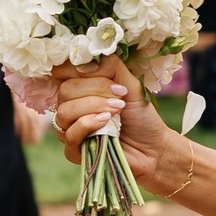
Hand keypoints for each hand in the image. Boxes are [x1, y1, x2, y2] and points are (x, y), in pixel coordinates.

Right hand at [51, 57, 179, 189]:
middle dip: (95, 90)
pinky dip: (89, 125)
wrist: (153, 147)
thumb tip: (85, 64)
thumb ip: (110, 67)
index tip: (106, 74)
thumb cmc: (140, 116)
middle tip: (120, 97)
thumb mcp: (130, 84)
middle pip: (65, 90)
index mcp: (80, 89)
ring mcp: (69, 130)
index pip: (62, 71)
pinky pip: (70, 134)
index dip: (78, 69)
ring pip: (65, 112)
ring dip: (94, 107)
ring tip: (117, 110)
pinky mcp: (73, 151)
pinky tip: (107, 124)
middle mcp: (70, 108)